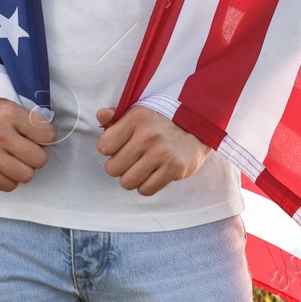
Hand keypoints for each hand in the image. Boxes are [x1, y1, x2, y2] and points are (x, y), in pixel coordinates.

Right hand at [0, 97, 55, 191]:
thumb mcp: (7, 107)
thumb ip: (29, 120)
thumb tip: (51, 140)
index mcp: (8, 112)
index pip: (48, 135)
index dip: (45, 139)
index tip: (34, 138)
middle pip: (40, 159)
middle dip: (36, 157)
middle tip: (24, 152)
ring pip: (27, 175)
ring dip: (23, 170)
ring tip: (12, 161)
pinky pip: (9, 186)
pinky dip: (9, 180)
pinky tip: (0, 169)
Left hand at [95, 104, 211, 195]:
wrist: (199, 124)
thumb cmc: (163, 120)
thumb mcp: (139, 111)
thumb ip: (116, 116)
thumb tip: (100, 116)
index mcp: (137, 118)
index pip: (104, 146)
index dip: (110, 149)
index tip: (121, 145)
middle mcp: (148, 135)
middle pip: (113, 168)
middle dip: (120, 166)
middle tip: (132, 159)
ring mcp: (162, 153)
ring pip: (127, 182)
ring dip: (132, 178)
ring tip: (142, 167)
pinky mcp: (174, 168)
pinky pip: (146, 190)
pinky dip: (146, 185)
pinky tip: (152, 174)